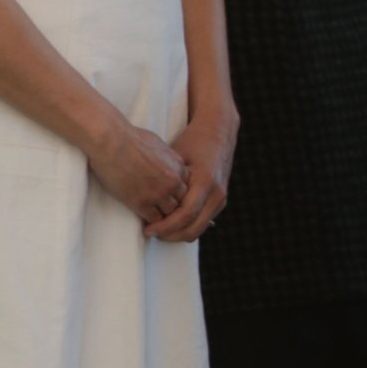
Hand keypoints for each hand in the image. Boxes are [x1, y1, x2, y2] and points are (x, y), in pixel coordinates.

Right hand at [88, 119, 188, 223]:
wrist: (113, 143)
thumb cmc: (133, 139)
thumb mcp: (161, 145)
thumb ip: (170, 159)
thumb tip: (172, 165)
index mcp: (178, 167)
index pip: (188, 188)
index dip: (179, 194)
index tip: (172, 197)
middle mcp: (172, 182)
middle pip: (182, 202)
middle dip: (175, 207)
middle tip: (167, 212)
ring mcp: (158, 194)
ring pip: (170, 213)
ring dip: (164, 217)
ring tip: (159, 221)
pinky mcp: (141, 203)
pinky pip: (154, 219)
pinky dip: (152, 223)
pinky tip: (147, 223)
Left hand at [148, 107, 236, 242]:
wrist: (218, 132)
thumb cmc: (191, 142)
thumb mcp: (176, 159)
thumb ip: (166, 182)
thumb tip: (144, 202)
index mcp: (205, 182)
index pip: (184, 216)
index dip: (164, 226)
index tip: (147, 229)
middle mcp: (216, 193)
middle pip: (192, 229)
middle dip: (170, 235)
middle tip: (151, 233)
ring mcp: (221, 198)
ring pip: (199, 229)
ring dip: (178, 233)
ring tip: (159, 230)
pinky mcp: (221, 200)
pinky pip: (203, 221)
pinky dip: (187, 226)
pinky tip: (172, 222)